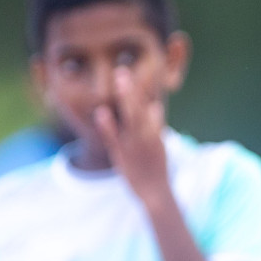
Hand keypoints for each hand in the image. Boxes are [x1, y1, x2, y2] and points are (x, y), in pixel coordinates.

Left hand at [96, 67, 170, 207]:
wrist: (156, 193)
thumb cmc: (156, 168)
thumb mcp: (159, 144)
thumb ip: (155, 124)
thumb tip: (155, 105)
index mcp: (155, 132)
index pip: (152, 105)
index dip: (144, 87)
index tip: (139, 67)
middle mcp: (147, 135)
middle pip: (140, 106)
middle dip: (133, 86)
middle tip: (124, 67)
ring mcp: (135, 144)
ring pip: (132, 117)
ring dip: (126, 97)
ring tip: (120, 78)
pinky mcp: (122, 155)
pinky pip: (114, 138)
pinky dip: (108, 126)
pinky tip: (101, 113)